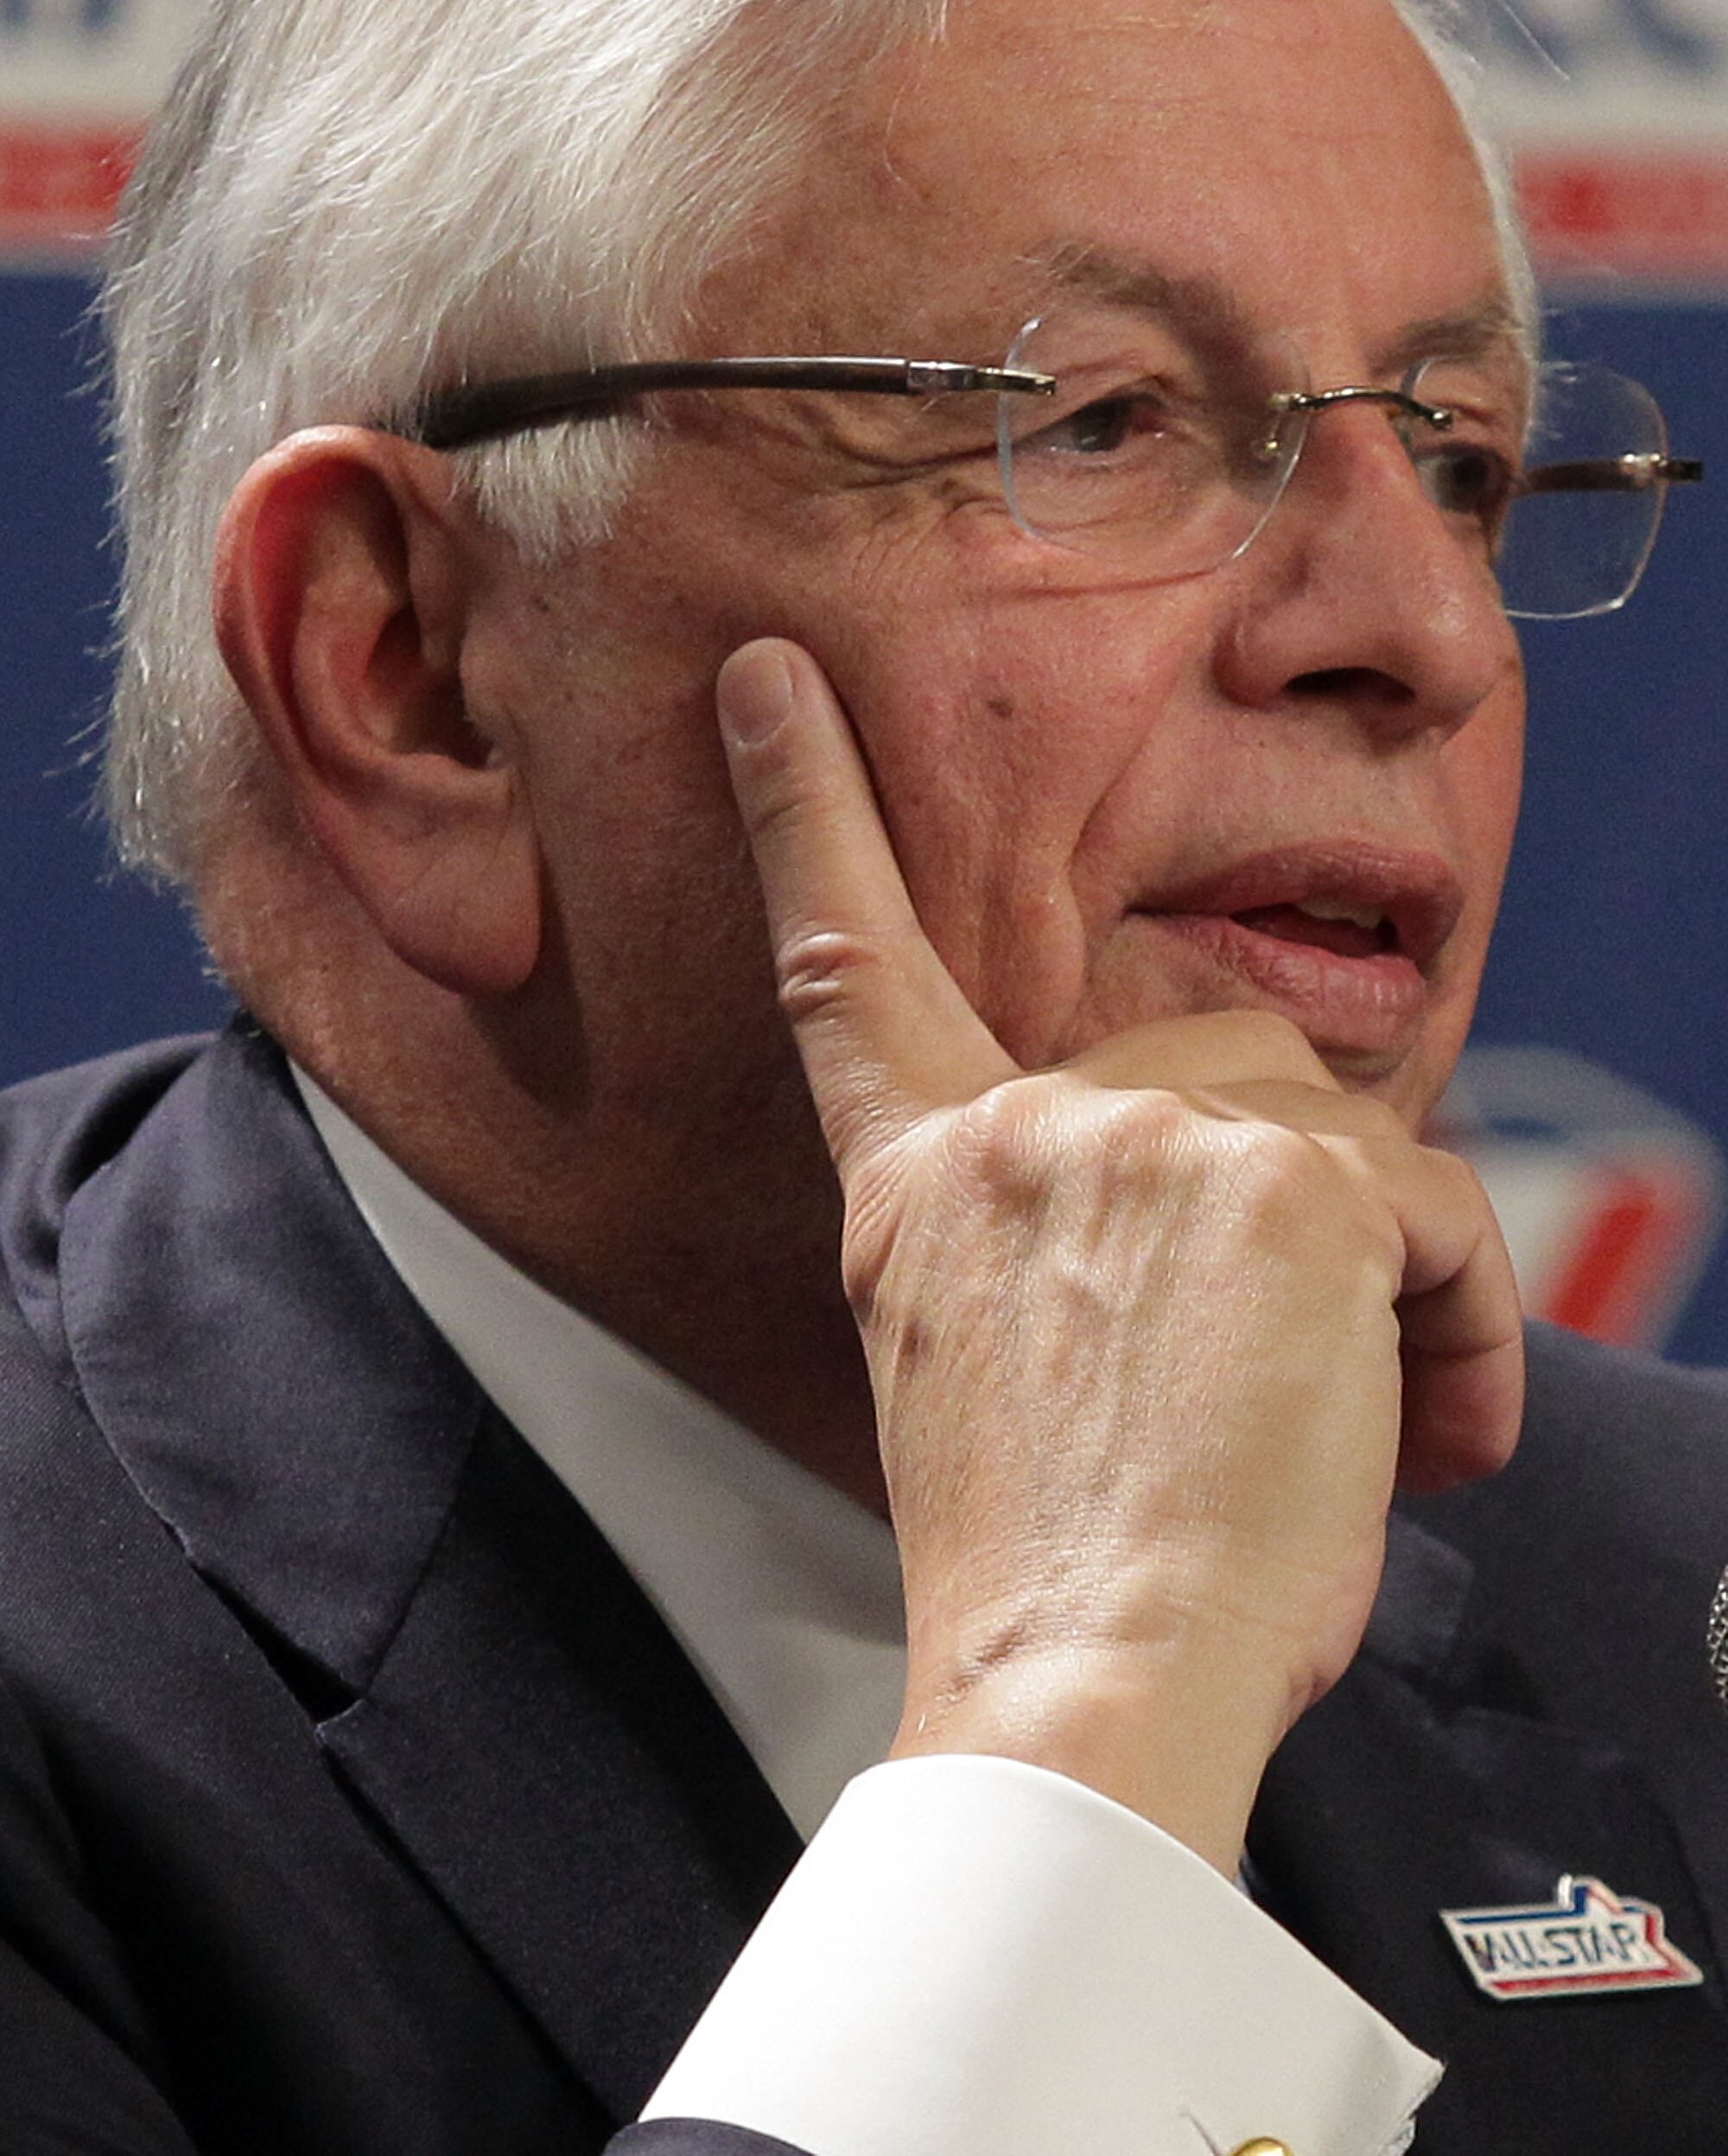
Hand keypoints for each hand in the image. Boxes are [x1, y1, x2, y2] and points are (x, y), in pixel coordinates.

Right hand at [718, 638, 1522, 1873]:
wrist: (1085, 1683)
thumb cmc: (1047, 1569)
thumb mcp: (981, 1369)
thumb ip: (1047, 1236)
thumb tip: (1198, 1206)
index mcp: (923, 1178)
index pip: (850, 962)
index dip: (808, 807)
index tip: (773, 684)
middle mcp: (1016, 1132)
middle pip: (1216, 1067)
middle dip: (1285, 1196)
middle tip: (1293, 1371)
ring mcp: (1146, 1140)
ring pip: (1339, 1132)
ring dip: (1381, 1273)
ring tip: (1357, 1421)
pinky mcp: (1286, 1184)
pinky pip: (1438, 1206)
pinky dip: (1464, 1324)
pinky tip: (1422, 1429)